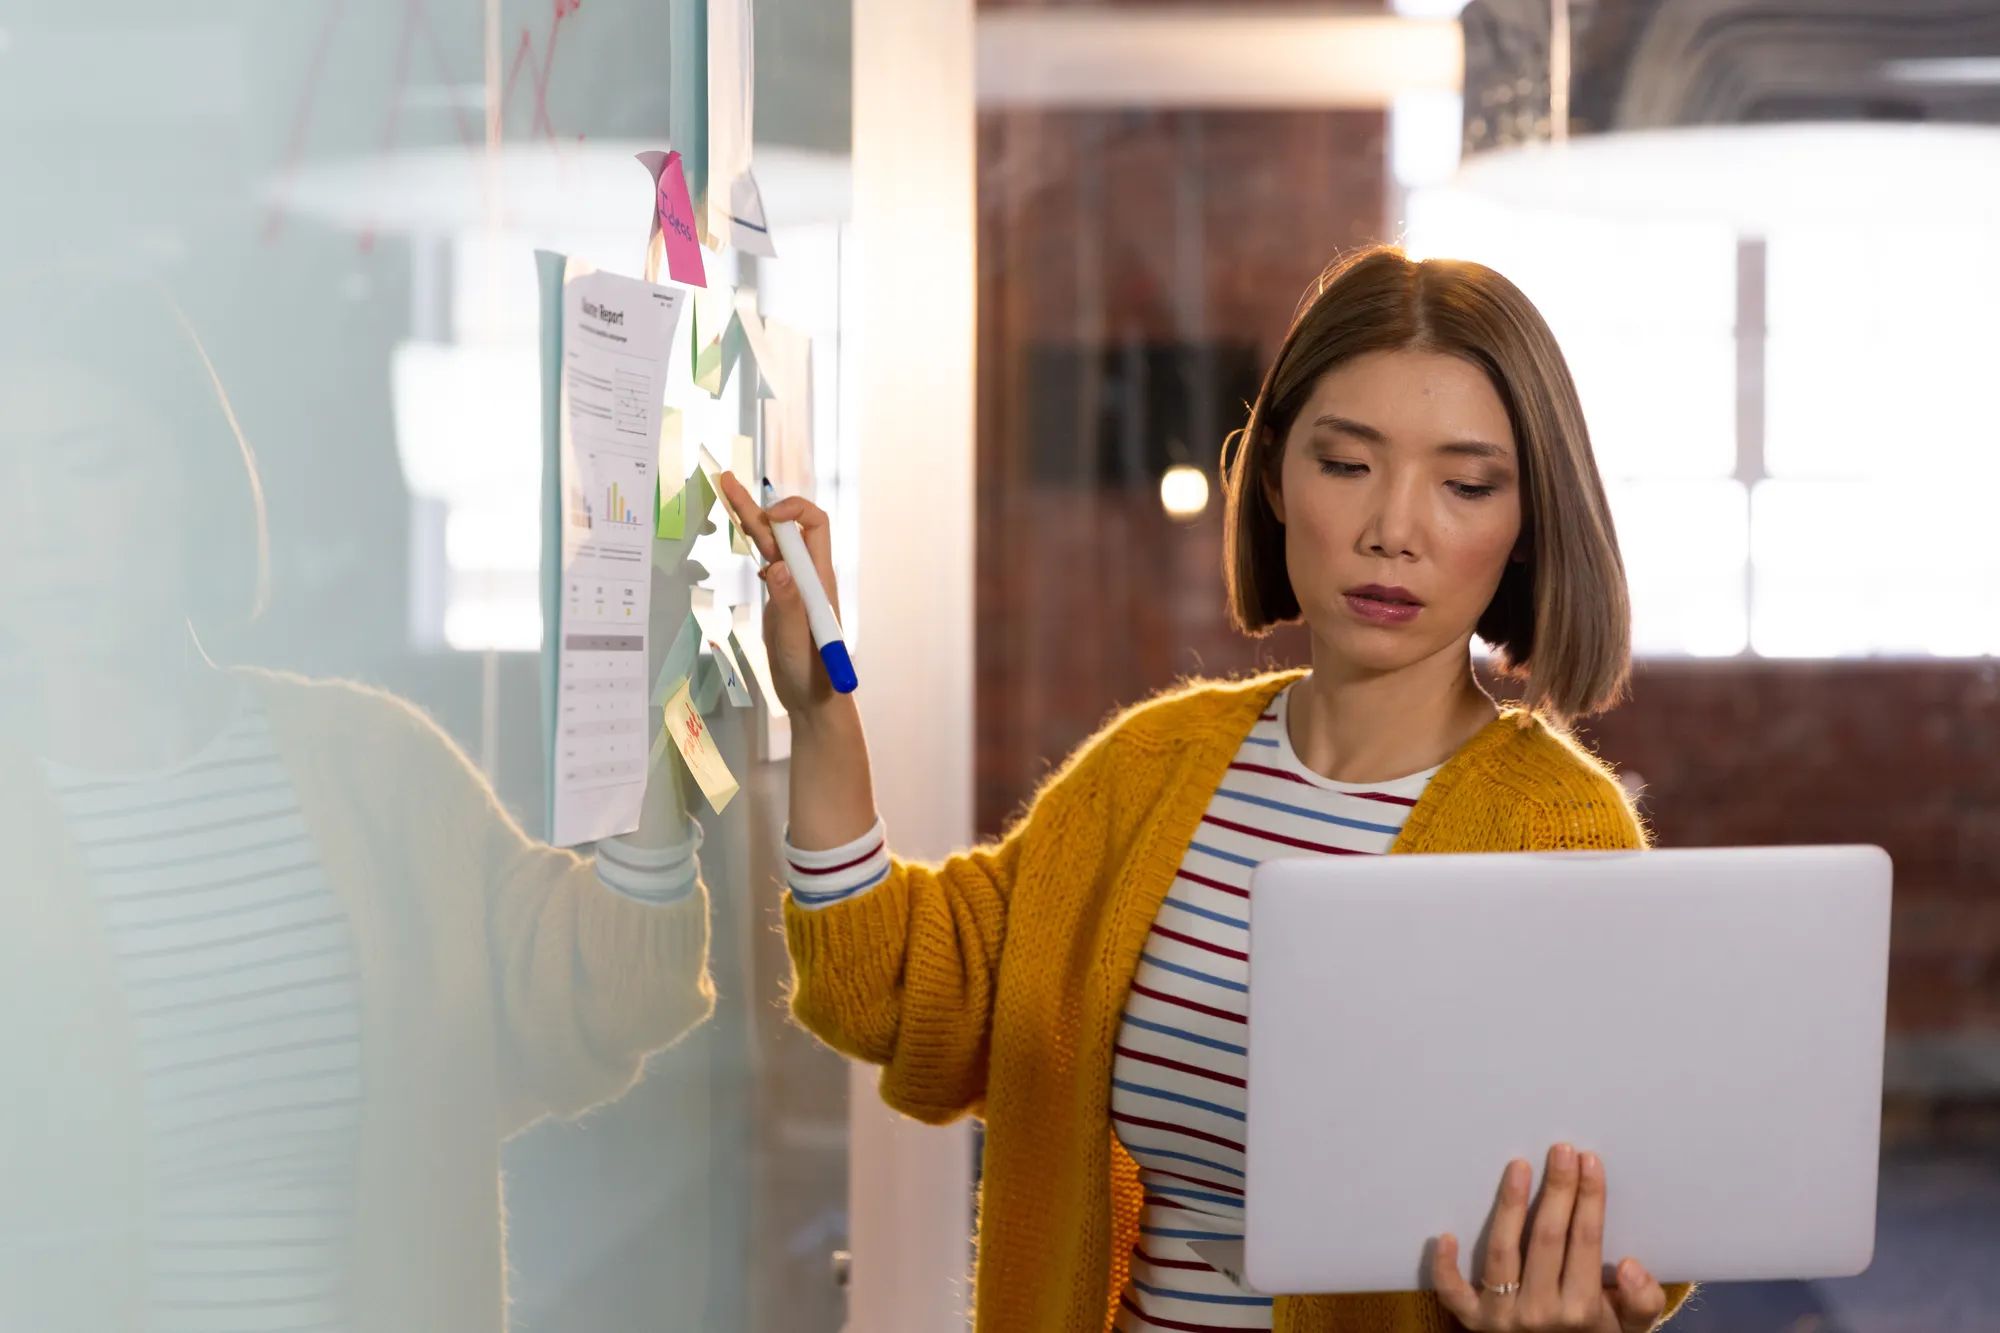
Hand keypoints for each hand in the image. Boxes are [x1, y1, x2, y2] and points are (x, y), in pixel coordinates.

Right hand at [715, 471, 839, 716]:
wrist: (814, 699)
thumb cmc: (812, 676)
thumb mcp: (795, 642)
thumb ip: (789, 605)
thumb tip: (777, 567)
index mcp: (818, 579)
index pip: (814, 526)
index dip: (792, 512)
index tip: (767, 518)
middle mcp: (807, 575)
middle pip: (785, 528)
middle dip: (758, 503)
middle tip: (728, 480)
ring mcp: (793, 586)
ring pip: (771, 543)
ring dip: (750, 518)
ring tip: (725, 492)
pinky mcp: (781, 598)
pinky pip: (766, 561)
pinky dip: (752, 542)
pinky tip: (739, 532)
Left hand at [1432, 1144, 1666, 1332]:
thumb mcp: (1629, 1327)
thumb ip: (1642, 1301)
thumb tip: (1630, 1265)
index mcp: (1582, 1310)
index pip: (1585, 1242)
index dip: (1589, 1199)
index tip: (1589, 1162)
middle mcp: (1541, 1313)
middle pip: (1547, 1239)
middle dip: (1557, 1191)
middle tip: (1561, 1151)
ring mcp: (1502, 1318)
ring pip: (1503, 1253)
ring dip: (1510, 1206)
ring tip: (1518, 1166)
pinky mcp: (1474, 1323)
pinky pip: (1454, 1294)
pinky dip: (1446, 1268)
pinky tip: (1445, 1235)